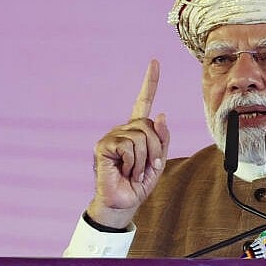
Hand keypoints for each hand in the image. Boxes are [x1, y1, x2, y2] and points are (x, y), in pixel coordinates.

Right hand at [86, 60, 170, 228]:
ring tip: (134, 172)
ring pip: (141, 137)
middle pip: (150, 125)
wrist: (123, 203)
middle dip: (155, 150)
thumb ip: (162, 139)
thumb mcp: (158, 161)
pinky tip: (124, 171)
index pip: (143, 102)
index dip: (150, 82)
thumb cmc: (139, 184)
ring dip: (144, 160)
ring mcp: (112, 136)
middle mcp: (123, 129)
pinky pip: (129, 146)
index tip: (154, 62)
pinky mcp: (103, 146)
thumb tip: (161, 114)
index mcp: (136, 131)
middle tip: (146, 169)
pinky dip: (133, 163)